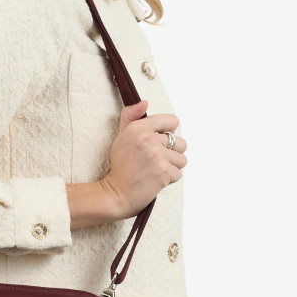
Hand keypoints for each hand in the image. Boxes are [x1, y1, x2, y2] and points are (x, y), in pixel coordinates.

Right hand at [99, 100, 187, 219]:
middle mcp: (148, 139)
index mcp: (138, 128)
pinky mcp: (163, 171)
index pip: (172, 121)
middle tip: (154, 161)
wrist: (115, 194)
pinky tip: (154, 180)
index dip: (168, 133)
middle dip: (171, 154)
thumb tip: (144, 103)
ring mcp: (157, 155)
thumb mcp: (121, 137)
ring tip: (154, 171)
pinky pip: (178, 173)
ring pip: (181, 159)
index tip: (157, 144)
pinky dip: (169, 179)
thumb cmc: (120, 167)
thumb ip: (131, 117)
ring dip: (171, 167)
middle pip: (180, 142)